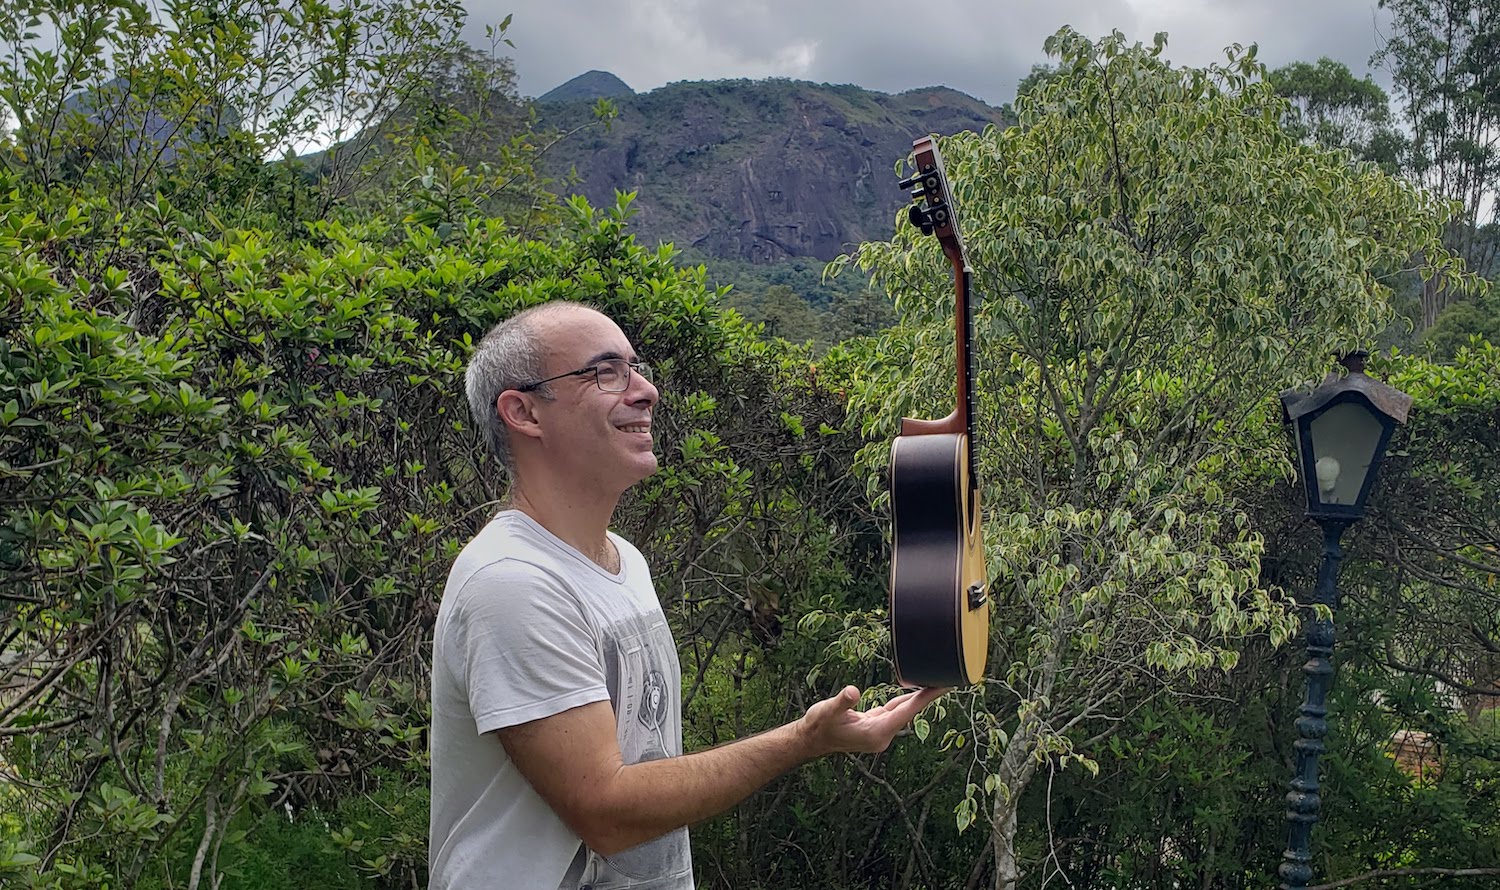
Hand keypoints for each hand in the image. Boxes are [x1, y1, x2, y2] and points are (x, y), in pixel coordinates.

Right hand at [797, 685, 948, 756]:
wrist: (811, 740)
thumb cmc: (819, 726)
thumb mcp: (828, 711)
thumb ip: (842, 702)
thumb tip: (852, 692)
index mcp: (876, 733)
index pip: (907, 712)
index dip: (926, 698)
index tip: (944, 687)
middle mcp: (883, 735)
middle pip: (911, 712)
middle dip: (929, 696)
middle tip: (948, 679)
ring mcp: (880, 732)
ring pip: (904, 711)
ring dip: (918, 698)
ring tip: (936, 683)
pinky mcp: (875, 726)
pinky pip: (895, 711)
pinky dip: (904, 701)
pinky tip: (913, 692)